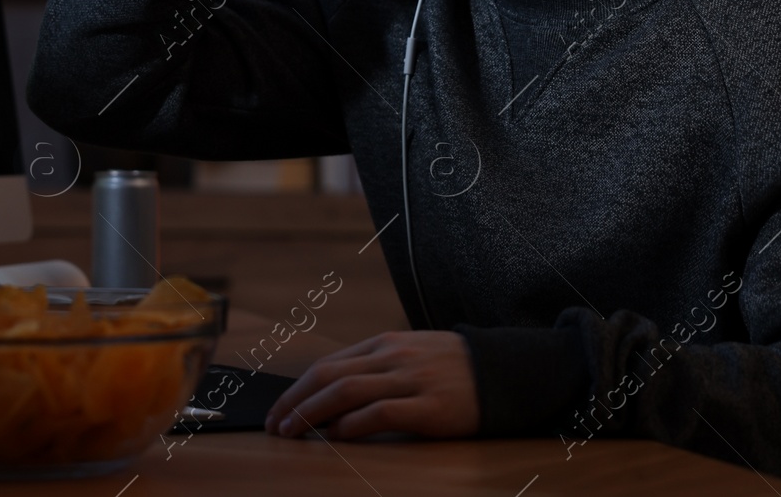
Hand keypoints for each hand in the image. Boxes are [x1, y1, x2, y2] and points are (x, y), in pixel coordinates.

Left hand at [263, 330, 479, 439]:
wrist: (505, 372)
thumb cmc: (452, 368)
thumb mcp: (410, 355)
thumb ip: (375, 369)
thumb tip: (332, 399)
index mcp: (384, 344)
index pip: (328, 364)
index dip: (297, 389)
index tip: (279, 410)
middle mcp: (392, 356)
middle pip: (328, 375)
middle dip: (294, 401)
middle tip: (275, 425)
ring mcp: (411, 380)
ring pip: (347, 390)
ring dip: (312, 413)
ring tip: (294, 432)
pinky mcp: (430, 407)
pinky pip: (381, 412)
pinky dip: (353, 424)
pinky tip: (337, 435)